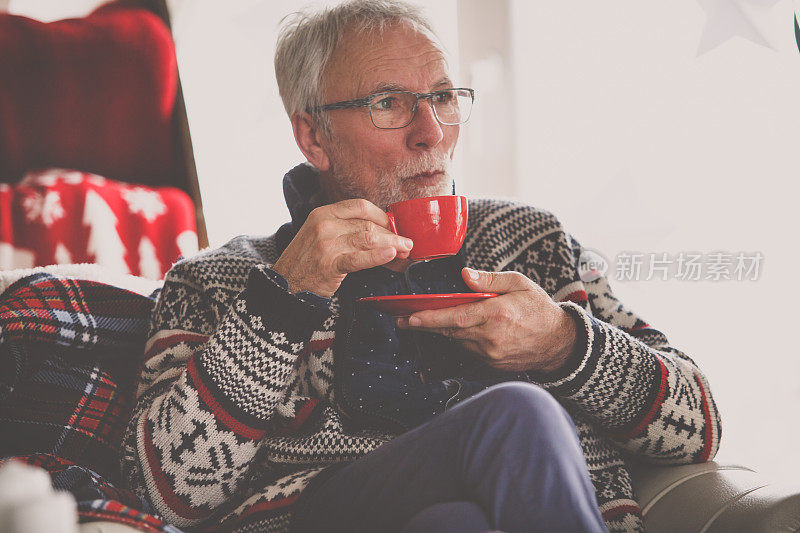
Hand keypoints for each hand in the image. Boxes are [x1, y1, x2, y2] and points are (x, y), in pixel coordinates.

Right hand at [272, 199, 413, 297]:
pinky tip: (391, 255)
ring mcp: (326, 244)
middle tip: (407, 243)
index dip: (382, 216)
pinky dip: (377, 256)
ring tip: (405, 251)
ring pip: (368, 239)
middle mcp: (324, 224)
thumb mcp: (321, 236)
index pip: (360, 206)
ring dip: (391, 245)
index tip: (395, 226)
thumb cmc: (307, 262)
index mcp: (323, 213)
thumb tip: (383, 233)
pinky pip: (359, 258)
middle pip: (367, 224)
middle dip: (391, 234)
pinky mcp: (329, 264)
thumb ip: (346, 230)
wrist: (285, 286)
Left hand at [396, 268, 576, 372]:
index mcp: (497, 314)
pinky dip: (462, 339)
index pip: (457, 317)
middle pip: (450, 331)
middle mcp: (492, 337)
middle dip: (425, 325)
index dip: (431, 318)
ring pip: (458, 341)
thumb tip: (465, 275)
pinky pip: (469, 350)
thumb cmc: (539, 309)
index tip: (411, 317)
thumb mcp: (520, 284)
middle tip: (403, 320)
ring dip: (444, 331)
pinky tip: (458, 330)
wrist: (559, 342)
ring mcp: (492, 353)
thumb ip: (490, 280)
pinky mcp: (493, 364)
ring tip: (426, 320)